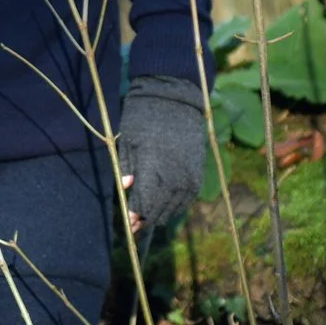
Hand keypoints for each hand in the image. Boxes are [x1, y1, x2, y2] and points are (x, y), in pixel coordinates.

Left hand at [117, 76, 205, 231]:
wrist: (175, 100)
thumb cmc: (144, 117)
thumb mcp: (128, 141)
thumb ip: (127, 168)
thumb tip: (128, 188)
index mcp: (153, 168)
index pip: (144, 203)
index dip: (135, 215)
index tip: (127, 223)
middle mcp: (174, 177)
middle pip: (159, 209)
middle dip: (145, 218)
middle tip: (134, 223)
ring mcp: (188, 176)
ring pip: (174, 207)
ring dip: (160, 213)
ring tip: (148, 215)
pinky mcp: (197, 173)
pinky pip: (187, 199)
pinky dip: (175, 205)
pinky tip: (165, 205)